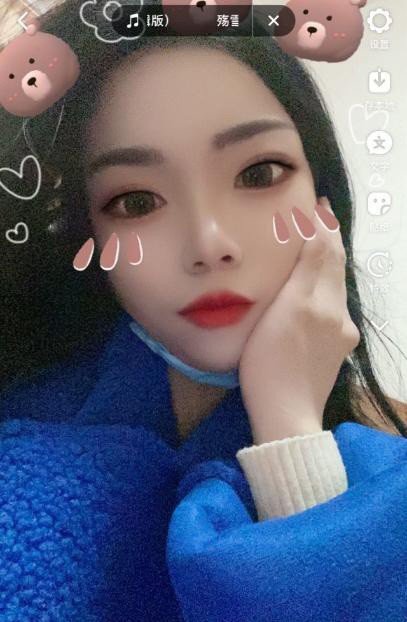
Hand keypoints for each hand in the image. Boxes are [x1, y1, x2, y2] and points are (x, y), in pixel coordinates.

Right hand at [238, 197, 360, 441]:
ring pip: (335, 288)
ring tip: (316, 244)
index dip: (323, 227)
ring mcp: (339, 335)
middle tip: (319, 216)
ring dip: (328, 263)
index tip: (318, 205)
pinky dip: (325, 288)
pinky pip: (333, 308)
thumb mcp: (283, 312)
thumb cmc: (270, 366)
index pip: (327, 253)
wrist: (286, 416)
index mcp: (322, 302)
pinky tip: (314, 291)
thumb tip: (321, 234)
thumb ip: (305, 273)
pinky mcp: (336, 351)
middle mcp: (338, 315)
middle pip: (336, 269)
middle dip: (329, 240)